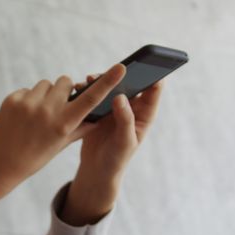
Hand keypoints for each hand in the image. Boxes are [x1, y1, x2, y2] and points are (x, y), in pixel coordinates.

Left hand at [0, 64, 126, 212]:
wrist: (0, 163)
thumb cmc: (36, 156)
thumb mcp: (61, 145)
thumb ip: (80, 127)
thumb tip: (99, 114)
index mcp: (63, 125)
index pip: (90, 99)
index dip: (107, 82)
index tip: (120, 67)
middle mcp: (47, 112)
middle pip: (65, 82)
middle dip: (64, 90)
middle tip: (57, 106)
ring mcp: (28, 104)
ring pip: (46, 84)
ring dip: (46, 94)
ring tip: (37, 114)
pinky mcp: (12, 100)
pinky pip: (28, 89)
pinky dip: (28, 99)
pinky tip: (22, 116)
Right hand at [61, 76, 163, 225]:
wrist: (97, 170)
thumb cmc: (117, 159)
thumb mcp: (124, 142)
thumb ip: (125, 119)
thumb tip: (121, 96)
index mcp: (144, 115)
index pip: (153, 90)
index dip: (153, 75)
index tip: (144, 65)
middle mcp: (131, 108)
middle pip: (131, 83)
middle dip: (122, 74)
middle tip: (112, 69)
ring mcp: (115, 108)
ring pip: (112, 86)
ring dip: (103, 80)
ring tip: (90, 79)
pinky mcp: (100, 110)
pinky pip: (97, 94)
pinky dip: (90, 89)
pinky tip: (81, 87)